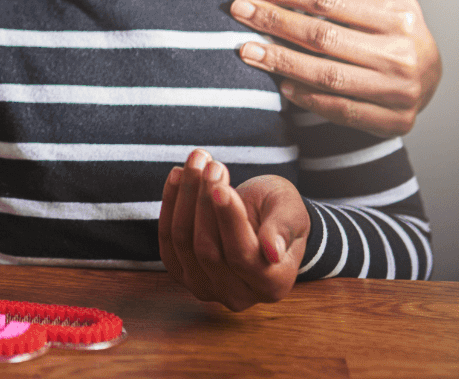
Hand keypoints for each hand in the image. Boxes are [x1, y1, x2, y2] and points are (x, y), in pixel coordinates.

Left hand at [159, 149, 307, 310]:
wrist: (261, 217)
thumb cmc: (280, 212)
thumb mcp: (291, 211)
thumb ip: (283, 229)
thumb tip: (273, 252)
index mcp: (273, 285)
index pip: (243, 256)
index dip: (229, 221)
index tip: (221, 188)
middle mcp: (238, 296)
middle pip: (208, 250)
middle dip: (204, 202)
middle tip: (211, 164)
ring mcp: (206, 288)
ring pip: (183, 243)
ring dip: (185, 197)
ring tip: (197, 162)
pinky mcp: (181, 273)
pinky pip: (167, 240)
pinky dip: (169, 204)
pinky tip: (176, 175)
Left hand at [230, 0, 440, 136]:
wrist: (431, 79)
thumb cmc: (402, 25)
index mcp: (398, 16)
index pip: (330, 1)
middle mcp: (399, 54)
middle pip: (323, 37)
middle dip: (275, 23)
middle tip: (240, 12)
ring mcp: (397, 91)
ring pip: (327, 76)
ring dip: (281, 63)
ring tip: (247, 50)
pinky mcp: (393, 122)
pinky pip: (341, 110)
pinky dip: (308, 99)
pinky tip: (281, 85)